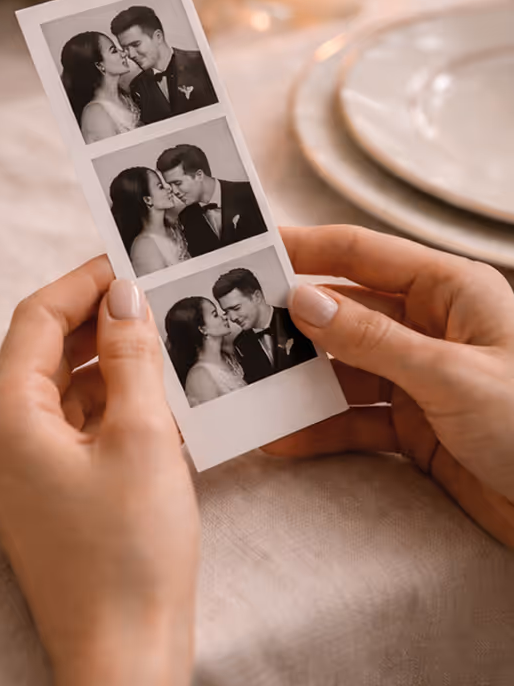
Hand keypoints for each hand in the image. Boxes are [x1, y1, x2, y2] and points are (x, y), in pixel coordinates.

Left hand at [0, 257, 198, 685]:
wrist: (122, 656)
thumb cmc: (132, 549)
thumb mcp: (142, 437)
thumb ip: (131, 356)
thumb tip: (125, 296)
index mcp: (4, 415)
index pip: (35, 319)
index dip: (83, 281)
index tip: (130, 257)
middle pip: (43, 353)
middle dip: (99, 320)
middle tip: (157, 294)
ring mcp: (15, 474)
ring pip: (61, 393)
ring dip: (109, 364)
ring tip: (166, 339)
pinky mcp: (41, 500)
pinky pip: (70, 432)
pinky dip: (108, 408)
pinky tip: (157, 397)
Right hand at [267, 226, 513, 546]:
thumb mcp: (449, 376)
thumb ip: (372, 339)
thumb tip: (303, 302)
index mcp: (450, 291)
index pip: (362, 255)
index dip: (306, 249)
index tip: (251, 248)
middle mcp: (431, 327)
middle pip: (344, 313)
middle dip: (292, 323)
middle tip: (235, 327)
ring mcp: (419, 377)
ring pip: (342, 369)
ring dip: (299, 381)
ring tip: (249, 387)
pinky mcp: (413, 426)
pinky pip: (354, 420)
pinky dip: (320, 429)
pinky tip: (283, 437)